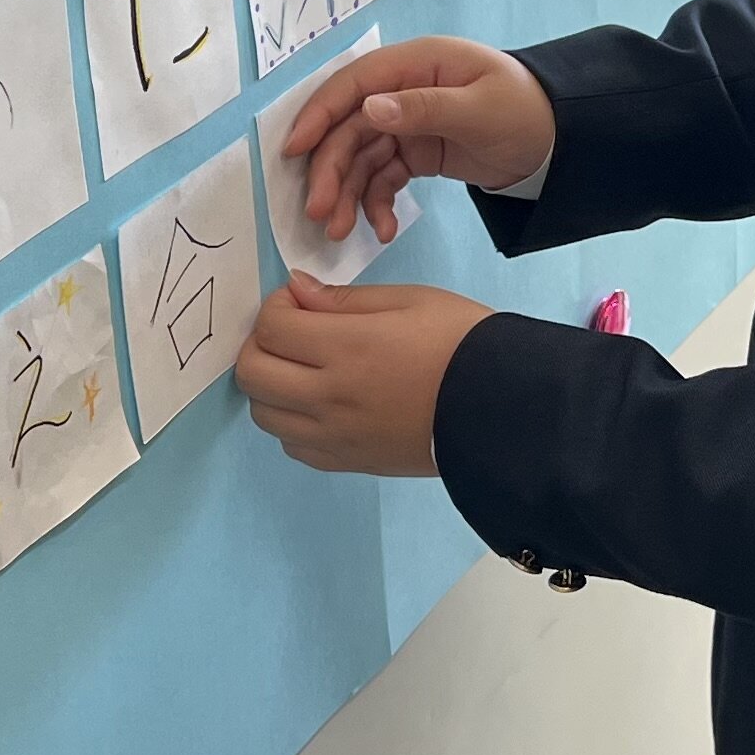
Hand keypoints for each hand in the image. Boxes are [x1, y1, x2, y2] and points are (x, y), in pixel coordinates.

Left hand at [234, 278, 490, 475]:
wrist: (502, 409)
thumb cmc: (462, 343)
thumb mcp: (410, 301)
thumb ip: (345, 300)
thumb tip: (296, 292)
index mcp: (348, 348)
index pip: (272, 327)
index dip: (276, 307)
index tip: (302, 302)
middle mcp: (330, 397)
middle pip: (252, 373)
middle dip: (261, 343)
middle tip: (294, 332)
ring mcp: (334, 436)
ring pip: (263, 414)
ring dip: (272, 385)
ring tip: (306, 370)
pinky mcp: (346, 462)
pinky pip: (291, 445)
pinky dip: (292, 421)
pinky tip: (322, 403)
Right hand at [278, 38, 556, 245]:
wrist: (562, 142)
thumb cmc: (526, 111)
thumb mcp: (479, 109)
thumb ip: (425, 108)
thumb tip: (369, 109)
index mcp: (418, 64)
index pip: (354, 84)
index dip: (320, 114)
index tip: (293, 151)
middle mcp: (405, 90)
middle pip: (350, 128)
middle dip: (331, 171)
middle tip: (318, 214)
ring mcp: (409, 122)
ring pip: (361, 158)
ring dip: (347, 194)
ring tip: (339, 232)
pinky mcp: (417, 152)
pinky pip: (383, 178)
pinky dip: (377, 204)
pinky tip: (383, 230)